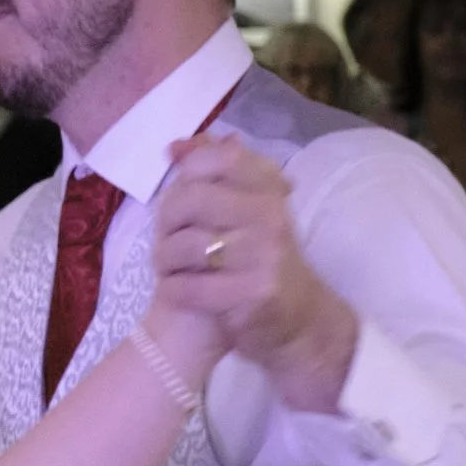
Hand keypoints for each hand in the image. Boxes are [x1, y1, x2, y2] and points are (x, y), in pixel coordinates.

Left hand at [151, 135, 357, 412]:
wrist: (300, 320)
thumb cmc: (262, 260)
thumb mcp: (250, 210)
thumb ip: (216, 172)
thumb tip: (176, 146)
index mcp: (270, 191)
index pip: (223, 157)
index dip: (190, 168)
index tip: (178, 187)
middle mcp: (271, 217)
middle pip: (192, 199)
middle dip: (166, 220)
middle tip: (166, 237)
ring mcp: (264, 256)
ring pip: (186, 244)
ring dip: (165, 259)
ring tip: (170, 267)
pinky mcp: (252, 294)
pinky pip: (189, 286)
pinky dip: (174, 289)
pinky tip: (178, 290)